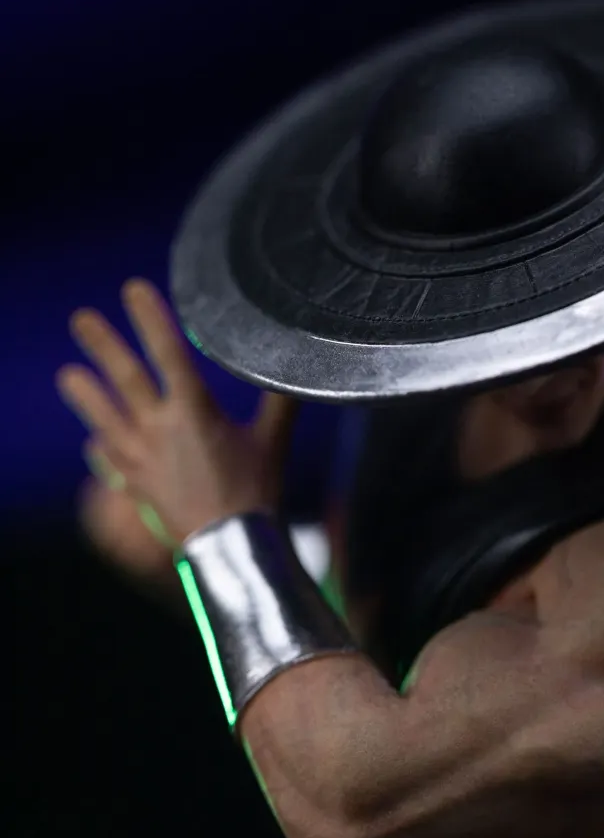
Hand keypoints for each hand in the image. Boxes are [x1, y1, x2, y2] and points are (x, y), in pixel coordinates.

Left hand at [57, 279, 297, 548]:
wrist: (229, 548)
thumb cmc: (257, 492)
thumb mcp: (274, 442)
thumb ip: (282, 403)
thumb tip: (302, 370)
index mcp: (194, 411)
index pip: (168, 353)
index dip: (151, 318)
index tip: (133, 290)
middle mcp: (160, 429)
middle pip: (125, 378)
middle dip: (104, 345)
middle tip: (82, 319)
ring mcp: (142, 458)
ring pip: (106, 418)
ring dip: (86, 394)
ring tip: (67, 374)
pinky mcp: (138, 485)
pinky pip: (111, 461)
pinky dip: (101, 448)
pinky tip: (95, 442)